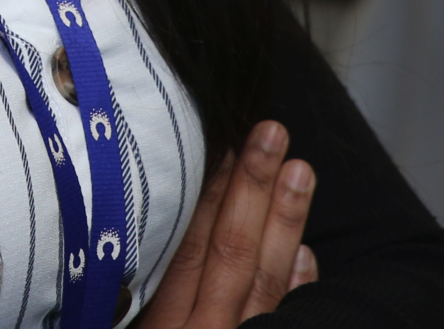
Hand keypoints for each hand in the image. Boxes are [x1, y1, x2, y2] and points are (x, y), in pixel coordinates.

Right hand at [134, 120, 316, 327]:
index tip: (224, 144)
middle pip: (231, 252)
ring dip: (285, 221)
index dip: (208, 192)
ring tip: (300, 170)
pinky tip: (306, 252)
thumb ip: (137, 285)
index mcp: (160, 322)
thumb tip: (146, 226)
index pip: (187, 247)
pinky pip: (286, 320)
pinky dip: (297, 286)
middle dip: (253, 187)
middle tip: (271, 134)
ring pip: (265, 280)